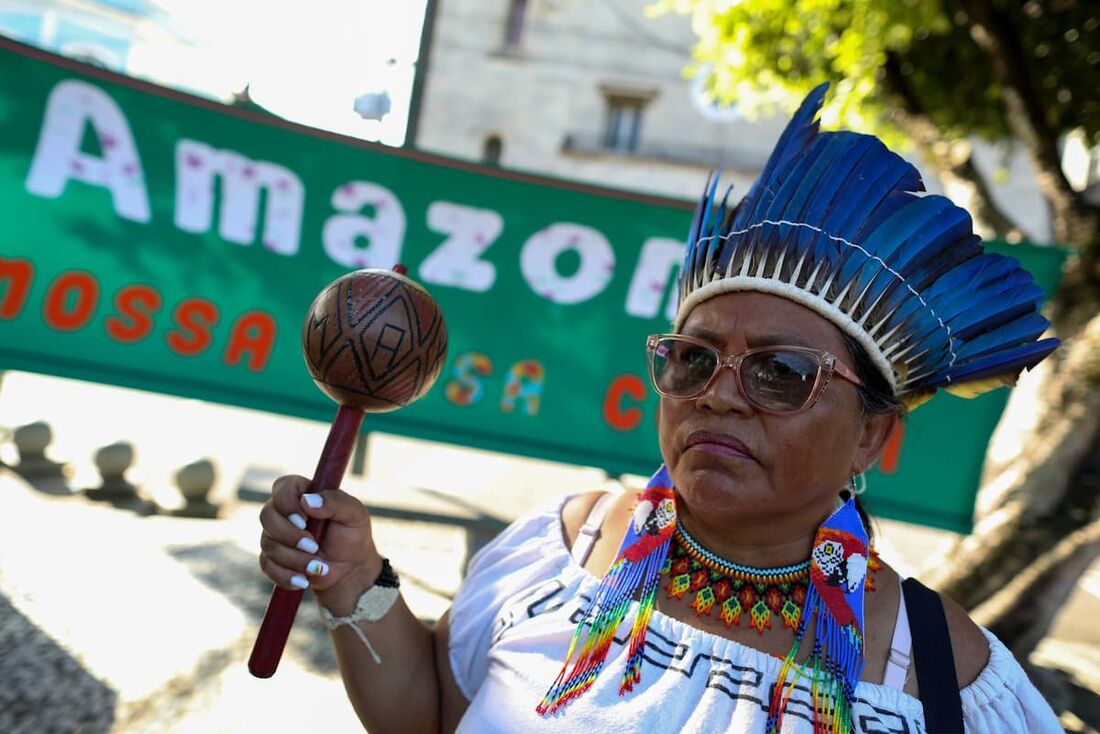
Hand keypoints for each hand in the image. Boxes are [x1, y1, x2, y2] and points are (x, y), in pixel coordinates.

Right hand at [258, 475, 382, 601]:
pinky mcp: (272, 558)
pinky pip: (267, 565)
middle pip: (267, 515)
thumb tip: (307, 501)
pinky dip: (286, 575)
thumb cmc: (353, 536)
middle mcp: (285, 511)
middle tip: (314, 547)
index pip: (282, 486)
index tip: (304, 520)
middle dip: (290, 535)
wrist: (350, 570)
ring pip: (268, 543)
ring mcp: (275, 535)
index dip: (287, 503)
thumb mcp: (355, 514)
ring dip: (294, 559)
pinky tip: (304, 580)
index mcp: (304, 492)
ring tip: (319, 566)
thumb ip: (336, 501)